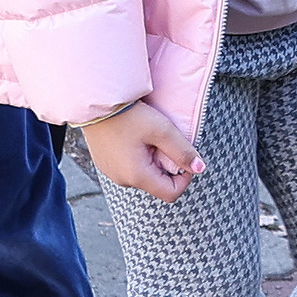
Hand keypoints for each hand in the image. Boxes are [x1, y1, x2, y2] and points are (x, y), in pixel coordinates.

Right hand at [83, 99, 203, 203]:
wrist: (96, 103)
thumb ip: (182, 151)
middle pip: (157, 184)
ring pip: (143, 175)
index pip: (171, 194)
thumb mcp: (162, 130)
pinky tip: (134, 138)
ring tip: (147, 138)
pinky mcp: (105, 164)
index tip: (184, 156)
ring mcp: (111, 173)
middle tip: (162, 141)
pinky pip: (129, 168)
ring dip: (152, 161)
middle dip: (166, 166)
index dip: (184, 178)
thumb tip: (200, 168)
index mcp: (137, 176)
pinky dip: (138, 157)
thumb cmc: (129, 115)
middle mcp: (122, 180)